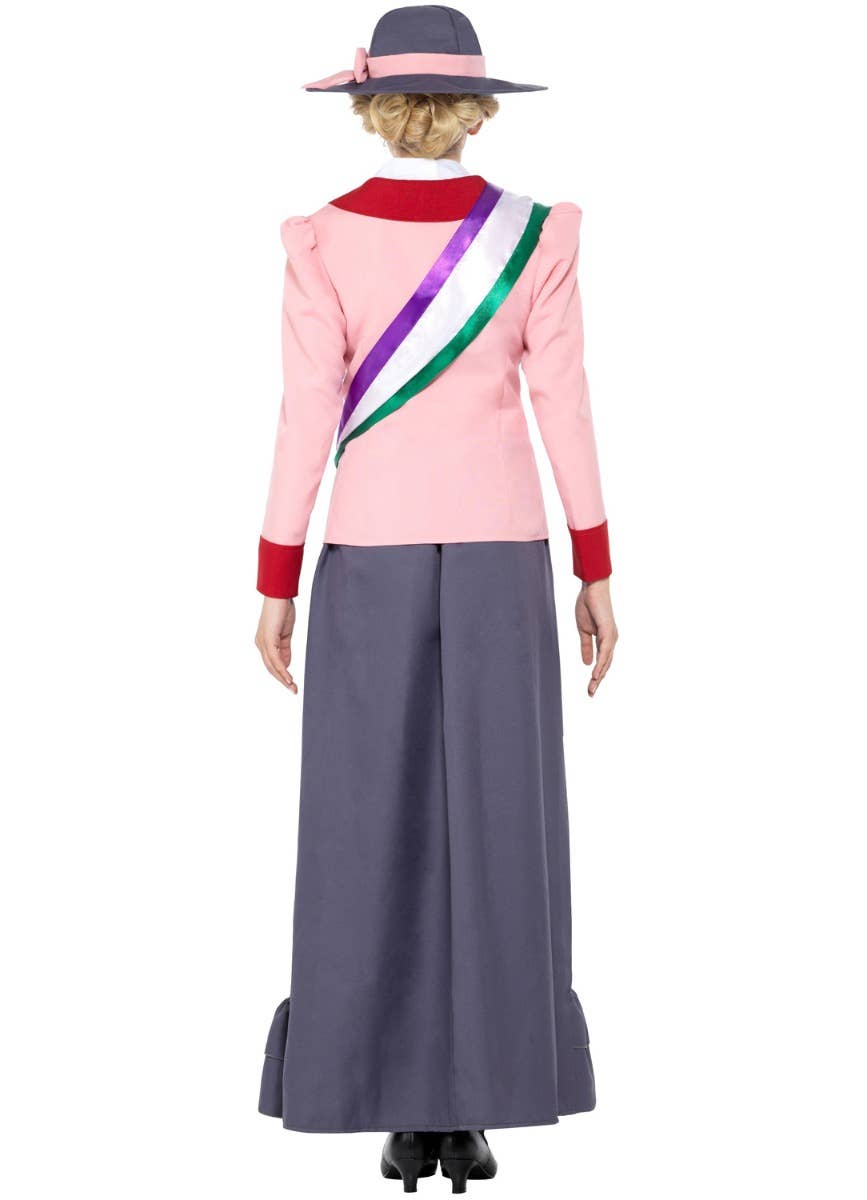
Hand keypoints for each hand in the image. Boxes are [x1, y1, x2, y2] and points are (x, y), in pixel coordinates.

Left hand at [255, 597, 297, 692]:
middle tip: (293, 690)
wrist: (280, 595)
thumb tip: (287, 665)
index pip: (272, 663)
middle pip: (270, 668)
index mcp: (264, 642)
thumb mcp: (286, 633)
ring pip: (272, 666)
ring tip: (292, 687)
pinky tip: (288, 677)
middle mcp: (260, 644)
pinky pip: (275, 659)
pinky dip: (282, 670)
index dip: (281, 674)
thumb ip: (285, 650)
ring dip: (283, 678)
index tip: (291, 682)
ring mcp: (263, 642)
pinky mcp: (268, 640)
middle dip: (282, 680)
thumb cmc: (283, 610)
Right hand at [575, 578, 617, 696]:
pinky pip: (605, 651)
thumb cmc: (588, 605)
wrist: (591, 588)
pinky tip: (596, 673)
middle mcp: (611, 640)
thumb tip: (586, 664)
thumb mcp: (583, 630)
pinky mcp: (608, 630)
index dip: (596, 676)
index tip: (589, 689)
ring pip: (607, 661)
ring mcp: (611, 636)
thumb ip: (586, 647)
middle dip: (598, 680)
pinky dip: (601, 663)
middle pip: (606, 665)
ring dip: (599, 675)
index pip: (602, 662)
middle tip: (590, 694)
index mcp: (605, 640)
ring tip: (592, 688)